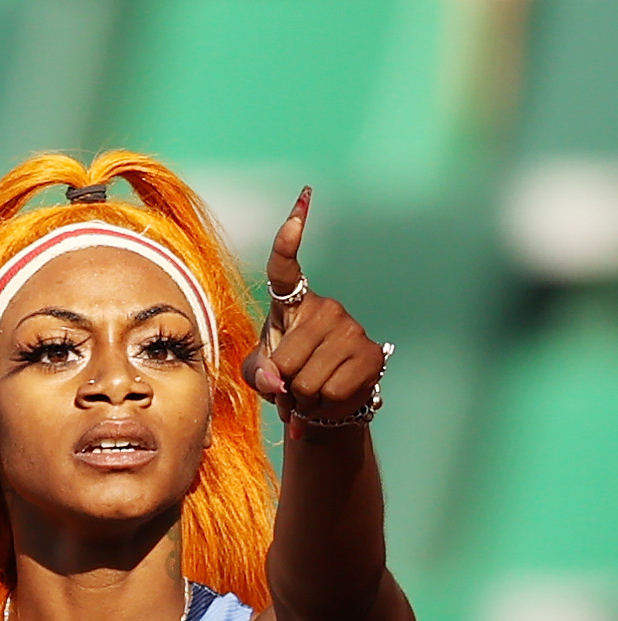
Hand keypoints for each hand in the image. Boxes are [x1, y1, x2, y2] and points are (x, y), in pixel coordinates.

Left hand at [242, 188, 386, 431]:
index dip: (289, 241)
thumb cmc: (288, 377)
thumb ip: (257, 372)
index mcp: (293, 304)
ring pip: (307, 382)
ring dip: (302, 401)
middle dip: (282, 388)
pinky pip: (331, 392)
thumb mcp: (260, 371)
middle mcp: (325, 308)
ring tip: (310, 394)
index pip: (285, 270)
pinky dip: (323, 408)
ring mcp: (351, 328)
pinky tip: (329, 399)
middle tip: (291, 389)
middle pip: (285, 363)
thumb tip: (276, 381)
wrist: (324, 403)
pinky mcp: (370, 354)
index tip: (300, 205)